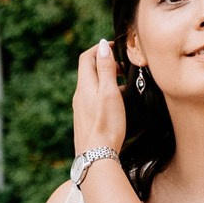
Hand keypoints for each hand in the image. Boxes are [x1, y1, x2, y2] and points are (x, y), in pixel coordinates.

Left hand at [73, 37, 126, 157]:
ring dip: (107, 79)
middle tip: (122, 66)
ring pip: (92, 85)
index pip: (86, 57)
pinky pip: (93, 99)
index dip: (99, 48)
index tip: (114, 46)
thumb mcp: (109, 92)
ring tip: (123, 84)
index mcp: (84, 85)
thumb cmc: (106, 124)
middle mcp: (79, 95)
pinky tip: (117, 103)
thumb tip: (102, 45)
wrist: (96, 157)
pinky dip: (105, 93)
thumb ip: (106, 68)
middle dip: (104, 62)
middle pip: (88, 70)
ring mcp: (81, 108)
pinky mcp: (85, 120)